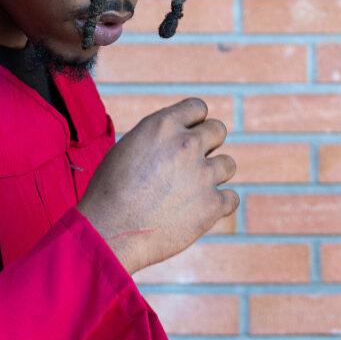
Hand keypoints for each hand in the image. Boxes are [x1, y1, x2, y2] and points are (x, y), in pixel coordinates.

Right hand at [77, 98, 236, 275]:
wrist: (109, 231)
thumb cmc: (109, 192)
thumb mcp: (127, 149)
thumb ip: (157, 139)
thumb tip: (176, 139)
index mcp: (163, 125)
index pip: (198, 108)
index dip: (193, 123)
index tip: (186, 137)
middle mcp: (187, 144)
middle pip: (218, 130)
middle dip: (208, 145)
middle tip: (189, 165)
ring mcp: (203, 175)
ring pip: (228, 164)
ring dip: (213, 175)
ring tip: (190, 191)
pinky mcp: (212, 205)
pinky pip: (231, 198)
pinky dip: (219, 205)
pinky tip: (199, 211)